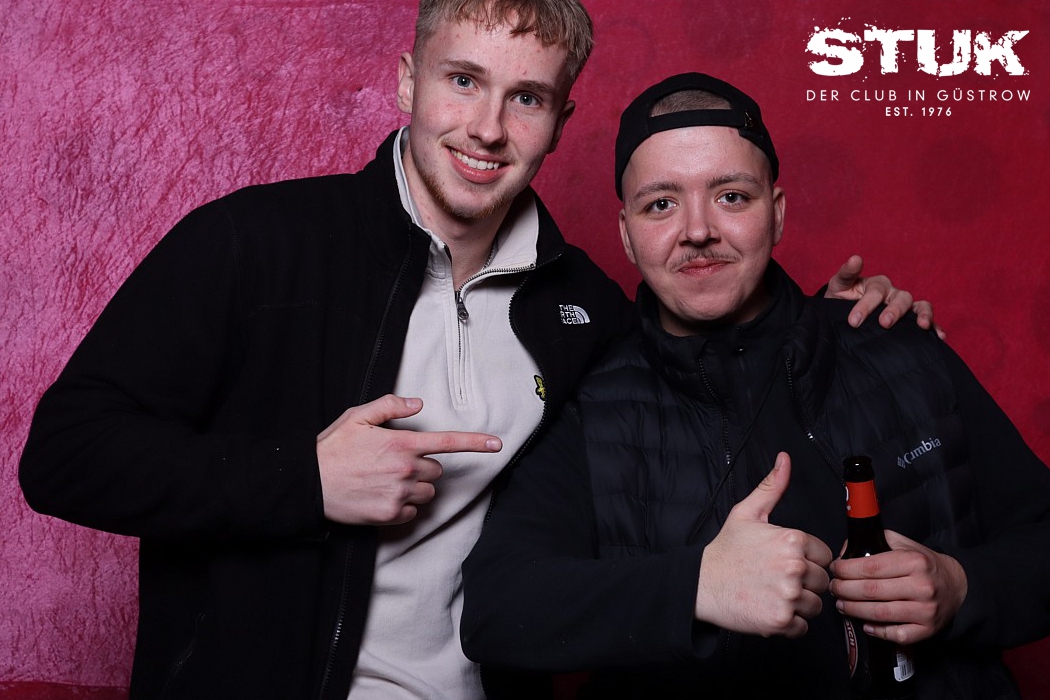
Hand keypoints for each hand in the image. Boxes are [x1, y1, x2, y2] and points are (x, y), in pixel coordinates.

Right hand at [316, 394, 501, 525]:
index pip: (448, 442)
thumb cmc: (333, 449)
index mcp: (402, 444)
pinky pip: (413, 512)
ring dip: (415, 486)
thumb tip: (418, 403)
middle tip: (394, 463)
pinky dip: (403, 506)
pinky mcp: (391, 516)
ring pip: (427, 491)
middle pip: (437, 470)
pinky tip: (382, 496)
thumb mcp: (357, 417)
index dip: (476, 442)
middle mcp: (406, 470)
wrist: (309, 485)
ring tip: (386, 481)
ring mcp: (399, 495)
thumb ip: (390, 406)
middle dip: (422, 466)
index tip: (498, 444)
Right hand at [695, 453, 832, 637]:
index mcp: (792, 540)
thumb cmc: (725, 551)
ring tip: (773, 594)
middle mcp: (794, 567)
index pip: (823, 556)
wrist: (701, 584)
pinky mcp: (781, 620)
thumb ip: (771, 487)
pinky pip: (803, 627)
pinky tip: (770, 609)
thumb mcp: (747, 513)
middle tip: (776, 579)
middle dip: (803, 583)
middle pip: (821, 581)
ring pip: (815, 605)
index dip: (806, 560)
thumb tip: (784, 460)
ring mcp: (788, 595)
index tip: (785, 563)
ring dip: (798, 604)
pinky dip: (789, 624)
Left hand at [825, 255, 944, 338]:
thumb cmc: (842, 297)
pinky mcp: (910, 321)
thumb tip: (856, 258)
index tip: (854, 321)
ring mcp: (904, 307)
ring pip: (919, 306)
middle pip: (901, 298)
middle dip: (894, 311)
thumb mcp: (839, 285)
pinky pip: (927, 323)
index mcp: (877, 285)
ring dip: (923, 315)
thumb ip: (846, 273)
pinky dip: (935, 328)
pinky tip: (939, 337)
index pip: (876, 292)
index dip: (866, 306)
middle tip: (884, 323)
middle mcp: (893, 294)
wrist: (840, 314)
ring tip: (923, 326)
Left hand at [829, 530, 967, 644]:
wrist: (958, 587)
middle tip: (834, 587)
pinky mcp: (926, 630)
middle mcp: (922, 587)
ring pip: (879, 613)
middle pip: (871, 591)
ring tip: (841, 604)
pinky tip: (865, 624)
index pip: (871, 567)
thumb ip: (877, 541)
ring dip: (854, 610)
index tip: (835, 569)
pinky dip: (877, 630)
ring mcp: (925, 611)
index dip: (846, 569)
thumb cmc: (925, 565)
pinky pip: (895, 634)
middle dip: (844, 589)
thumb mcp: (906, 545)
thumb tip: (846, 550)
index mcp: (915, 562)